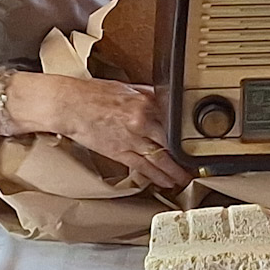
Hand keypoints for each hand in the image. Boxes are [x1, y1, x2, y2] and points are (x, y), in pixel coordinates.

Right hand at [43, 76, 193, 189]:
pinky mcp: (119, 152)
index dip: (188, 133)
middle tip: (197, 166)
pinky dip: (156, 176)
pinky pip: (142, 167)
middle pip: (171, 142)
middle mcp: (142, 121)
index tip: (198, 142)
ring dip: (174, 172)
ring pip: (159, 159)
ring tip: (186, 180)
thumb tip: (165, 98)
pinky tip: (166, 182)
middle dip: (185, 157)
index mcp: (146, 102)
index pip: (174, 120)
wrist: (70, 105)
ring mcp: (131, 139)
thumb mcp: (129, 87)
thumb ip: (150, 94)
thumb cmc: (95, 94)